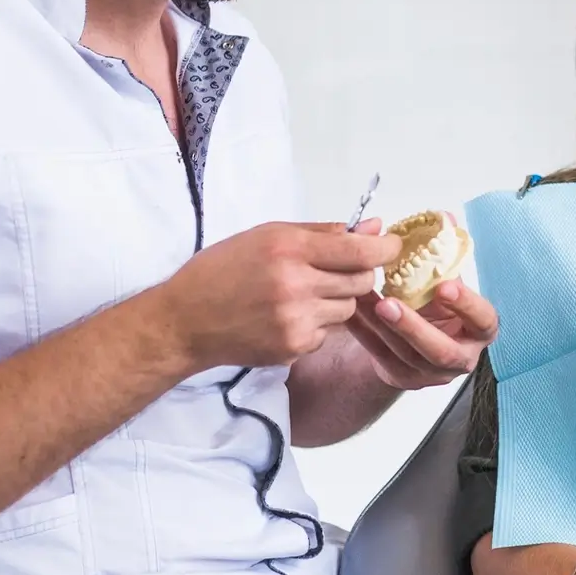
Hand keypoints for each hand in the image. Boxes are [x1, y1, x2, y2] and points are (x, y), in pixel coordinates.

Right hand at [154, 221, 398, 371]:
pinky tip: (287, 316)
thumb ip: (324, 232)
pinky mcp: (294, 347)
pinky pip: (328, 332)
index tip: (391, 246)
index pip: (359, 251)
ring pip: (348, 309)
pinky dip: (317, 323)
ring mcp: (296, 320)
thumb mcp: (268, 235)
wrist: (184, 321)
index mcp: (289, 249)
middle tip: (336, 270)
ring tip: (302, 293)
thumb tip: (373, 227)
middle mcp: (295, 285)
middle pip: (361, 281)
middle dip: (358, 274)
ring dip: (337, 300)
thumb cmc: (222, 271)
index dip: (384, 249)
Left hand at [342, 220, 497, 389]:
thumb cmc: (437, 307)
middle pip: (440, 350)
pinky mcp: (402, 378)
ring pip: (405, 354)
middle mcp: (460, 357)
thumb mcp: (447, 282)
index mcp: (479, 329)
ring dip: (380, 326)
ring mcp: (431, 374)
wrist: (417, 342)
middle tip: (388, 303)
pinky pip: (380, 356)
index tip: (445, 285)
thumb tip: (446, 219)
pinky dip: (364, 332)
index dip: (466, 304)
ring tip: (362, 299)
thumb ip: (447, 255)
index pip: (482, 319)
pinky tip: (352, 311)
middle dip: (413, 327)